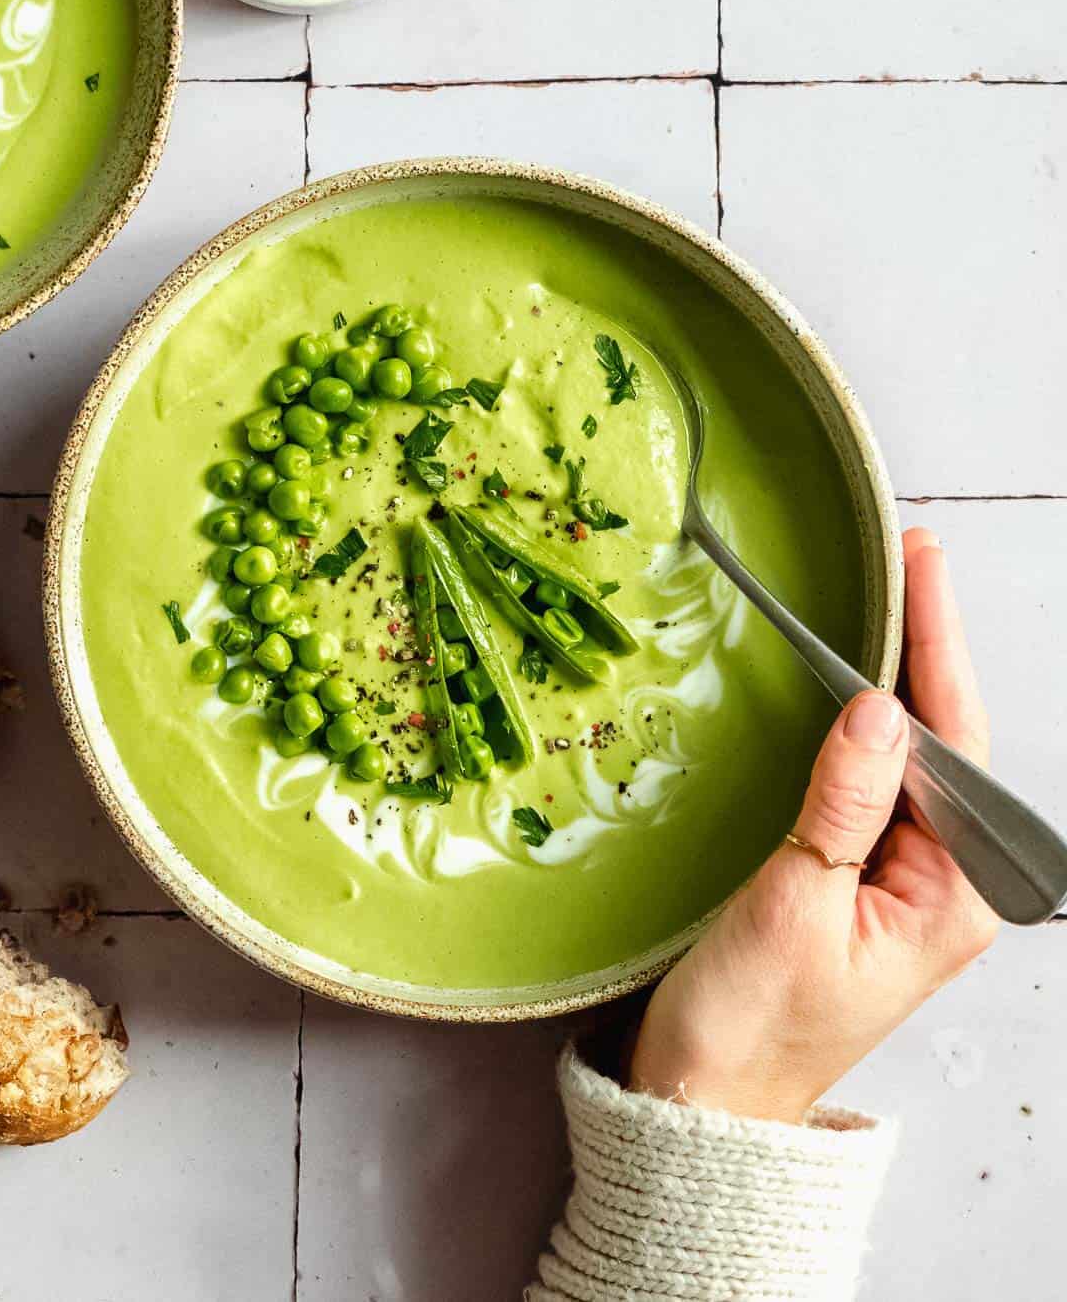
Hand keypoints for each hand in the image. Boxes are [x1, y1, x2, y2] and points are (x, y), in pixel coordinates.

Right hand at [629, 528, 998, 1122]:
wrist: (704, 1102)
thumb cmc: (748, 1023)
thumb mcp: (792, 907)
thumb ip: (843, 804)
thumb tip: (879, 705)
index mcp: (951, 896)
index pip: (955, 746)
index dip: (937, 647)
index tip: (921, 566)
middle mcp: (944, 884)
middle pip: (947, 743)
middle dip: (929, 647)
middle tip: (908, 557)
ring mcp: (905, 883)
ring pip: (914, 759)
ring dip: (900, 678)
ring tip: (891, 597)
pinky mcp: (862, 881)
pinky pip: (877, 786)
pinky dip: (866, 726)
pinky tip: (855, 683)